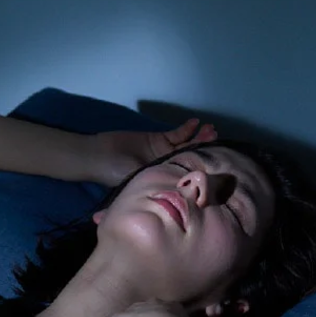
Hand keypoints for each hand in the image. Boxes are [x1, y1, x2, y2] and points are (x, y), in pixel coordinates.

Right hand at [95, 119, 216, 186]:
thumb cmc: (116, 173)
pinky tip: (195, 123)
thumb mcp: (140, 181)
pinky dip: (186, 129)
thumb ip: (160, 181)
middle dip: (204, 149)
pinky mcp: (157, 138)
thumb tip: (185, 193)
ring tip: (210, 130)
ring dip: (199, 137)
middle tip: (216, 140)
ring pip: (187, 144)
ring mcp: (163, 152)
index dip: (202, 168)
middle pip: (191, 158)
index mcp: (165, 179)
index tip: (216, 162)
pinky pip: (176, 134)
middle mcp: (167, 166)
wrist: (98, 155)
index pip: (188, 174)